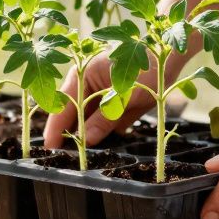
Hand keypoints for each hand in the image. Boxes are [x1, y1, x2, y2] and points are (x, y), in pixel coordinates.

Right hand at [43, 59, 169, 148]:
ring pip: (85, 121)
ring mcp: (98, 95)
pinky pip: (100, 121)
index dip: (55, 130)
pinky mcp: (111, 104)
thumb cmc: (145, 69)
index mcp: (82, 77)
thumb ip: (103, 118)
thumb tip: (84, 141)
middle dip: (68, 136)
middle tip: (64, 159)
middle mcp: (86, 86)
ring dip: (85, 136)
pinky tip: (98, 147)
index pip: (62, 107)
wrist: (168, 60)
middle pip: (71, 115)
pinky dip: (100, 133)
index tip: (50, 151)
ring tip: (79, 158)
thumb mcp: (124, 96)